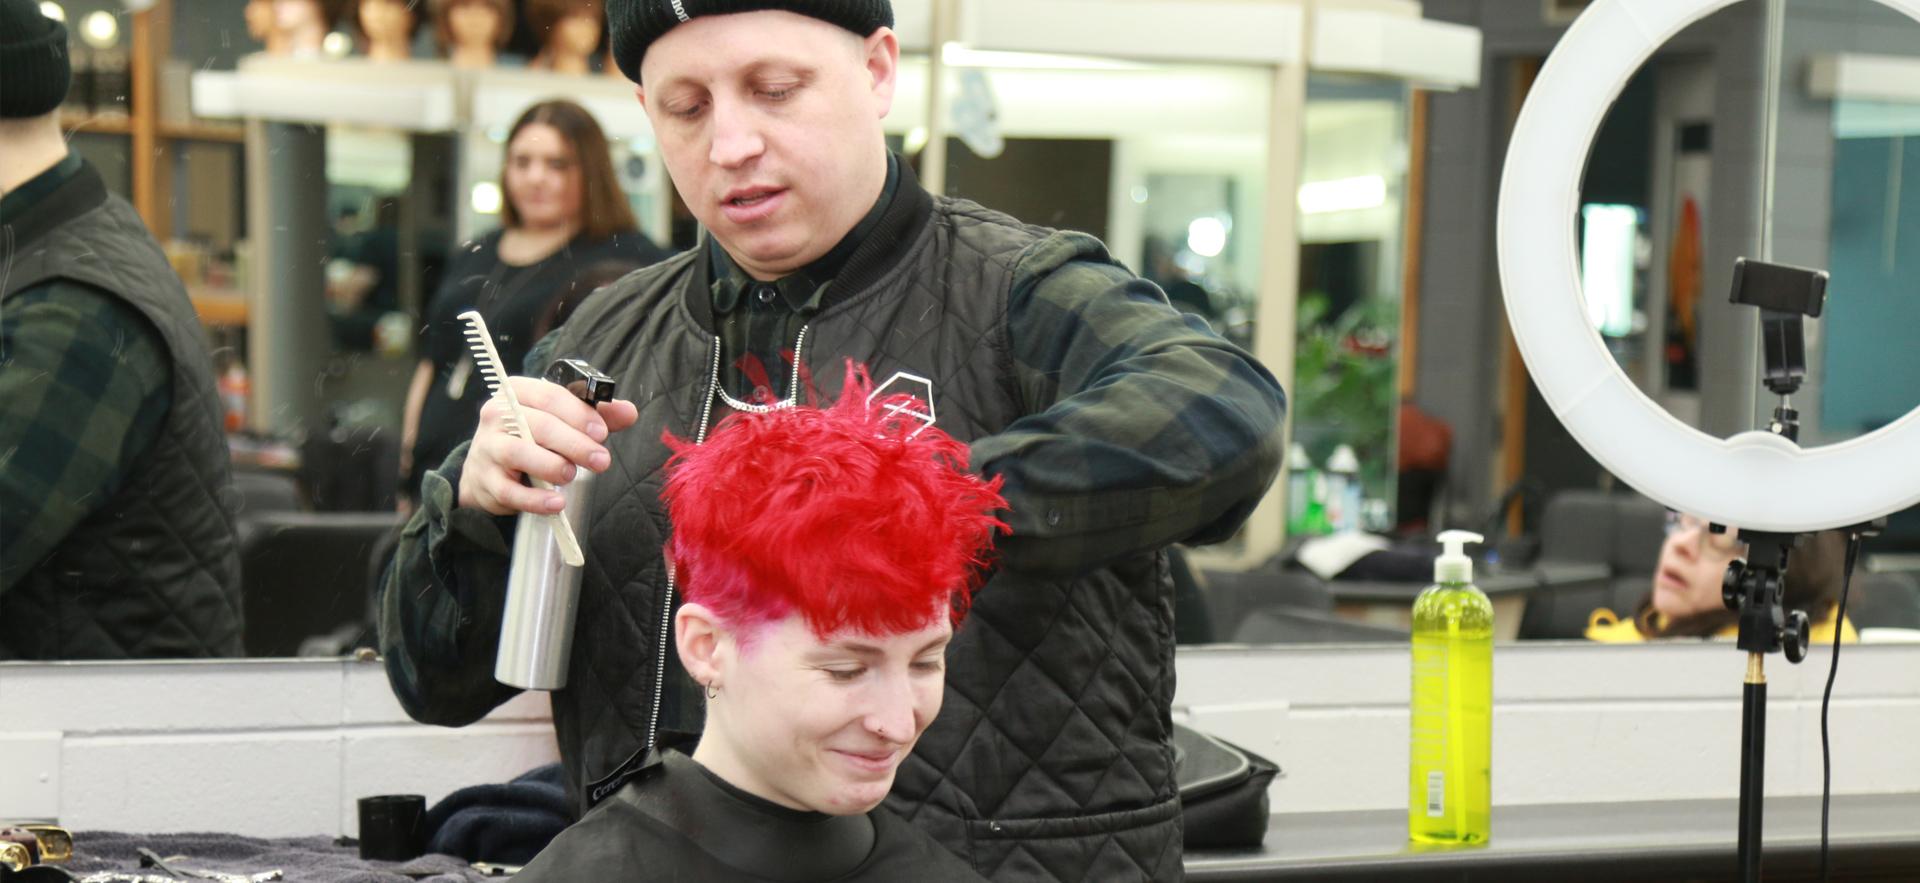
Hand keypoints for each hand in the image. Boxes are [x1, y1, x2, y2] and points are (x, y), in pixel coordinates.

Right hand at [457, 376, 638, 514]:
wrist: (487, 469)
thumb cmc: (531, 437)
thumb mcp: (562, 420)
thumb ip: (596, 415)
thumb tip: (629, 413)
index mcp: (518, 391)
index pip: (549, 396)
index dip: (578, 414)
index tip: (602, 432)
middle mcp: (498, 415)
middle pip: (539, 425)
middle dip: (575, 443)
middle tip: (601, 460)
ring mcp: (488, 448)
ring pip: (519, 454)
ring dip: (551, 466)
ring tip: (572, 475)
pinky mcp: (485, 481)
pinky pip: (509, 491)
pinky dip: (535, 499)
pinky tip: (556, 503)